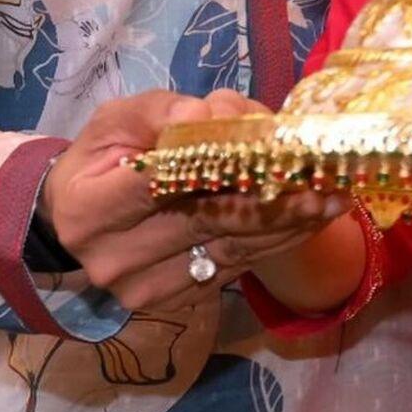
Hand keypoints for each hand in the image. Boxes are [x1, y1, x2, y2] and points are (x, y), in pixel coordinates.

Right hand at [38, 89, 349, 312]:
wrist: (74, 221)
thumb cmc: (102, 157)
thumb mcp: (120, 119)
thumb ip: (164, 112)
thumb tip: (212, 117)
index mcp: (91, 208)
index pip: (163, 182)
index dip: (223, 164)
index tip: (274, 148)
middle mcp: (117, 258)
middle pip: (210, 218)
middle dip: (276, 194)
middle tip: (330, 174)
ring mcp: (148, 288)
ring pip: (233, 247)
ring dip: (290, 222)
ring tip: (337, 195)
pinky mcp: (178, 299)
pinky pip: (238, 265)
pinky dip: (278, 239)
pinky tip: (314, 218)